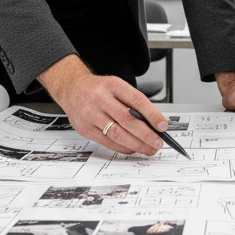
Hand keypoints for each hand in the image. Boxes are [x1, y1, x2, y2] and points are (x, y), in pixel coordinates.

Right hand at [39, 54, 167, 155]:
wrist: (72, 88)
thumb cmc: (98, 89)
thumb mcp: (117, 86)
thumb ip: (132, 102)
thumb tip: (152, 123)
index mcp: (113, 85)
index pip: (137, 101)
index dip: (152, 115)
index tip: (163, 126)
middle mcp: (100, 99)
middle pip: (128, 120)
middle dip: (146, 135)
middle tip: (158, 143)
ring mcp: (91, 115)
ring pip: (117, 134)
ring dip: (136, 145)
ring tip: (149, 148)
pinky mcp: (85, 129)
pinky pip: (108, 142)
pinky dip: (123, 147)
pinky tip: (132, 148)